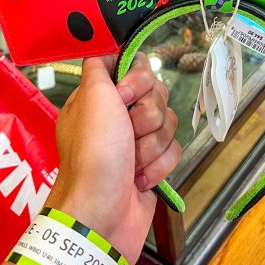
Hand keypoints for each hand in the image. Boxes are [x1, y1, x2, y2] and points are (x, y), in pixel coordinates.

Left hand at [45, 54, 180, 264]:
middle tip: (126, 133)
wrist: (102, 214)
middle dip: (146, 117)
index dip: (137, 81)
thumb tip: (107, 50)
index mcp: (100, 97)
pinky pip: (174, 150)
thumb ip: (99, 66)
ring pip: (168, 123)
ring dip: (151, 145)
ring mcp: (135, 142)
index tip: (124, 96)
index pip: (135, 69)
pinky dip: (158, 166)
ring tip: (131, 162)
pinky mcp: (152, 164)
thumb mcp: (91, 97)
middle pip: (157, 96)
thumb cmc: (94, 154)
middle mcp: (117, 117)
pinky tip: (139, 179)